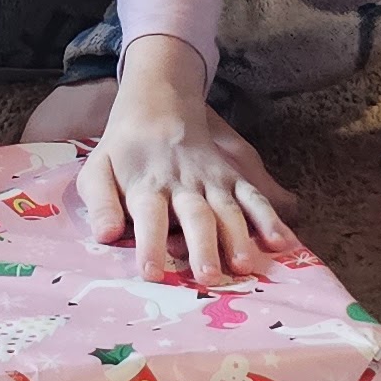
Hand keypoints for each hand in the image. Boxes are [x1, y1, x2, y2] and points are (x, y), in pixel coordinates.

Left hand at [76, 38, 297, 283]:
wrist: (159, 103)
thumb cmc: (124, 150)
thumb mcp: (97, 170)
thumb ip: (100, 203)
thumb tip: (105, 236)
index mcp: (146, 184)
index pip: (148, 216)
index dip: (150, 244)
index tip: (151, 274)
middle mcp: (183, 183)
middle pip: (195, 215)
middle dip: (202, 246)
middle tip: (208, 277)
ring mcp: (213, 179)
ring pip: (228, 209)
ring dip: (237, 237)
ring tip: (242, 265)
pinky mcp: (234, 175)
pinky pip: (254, 196)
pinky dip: (270, 218)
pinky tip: (282, 242)